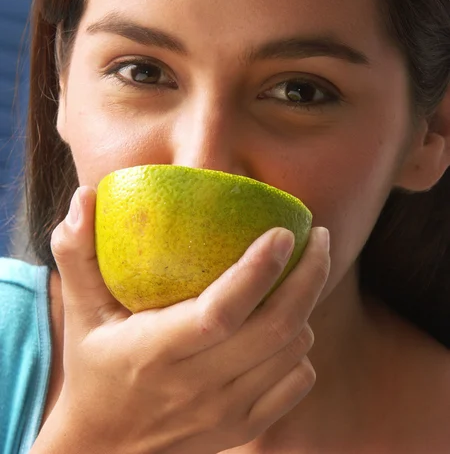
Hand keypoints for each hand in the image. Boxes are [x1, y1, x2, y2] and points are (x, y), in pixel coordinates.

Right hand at [33, 186, 329, 453]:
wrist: (107, 451)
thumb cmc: (94, 369)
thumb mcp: (78, 311)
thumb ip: (76, 253)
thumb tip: (83, 196)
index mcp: (157, 352)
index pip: (221, 311)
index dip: (257, 270)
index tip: (282, 231)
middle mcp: (198, 386)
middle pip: (277, 328)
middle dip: (310, 275)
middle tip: (320, 236)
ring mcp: (227, 412)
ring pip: (293, 351)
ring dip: (307, 305)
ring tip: (302, 270)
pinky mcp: (244, 427)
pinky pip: (297, 381)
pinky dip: (301, 346)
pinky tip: (288, 322)